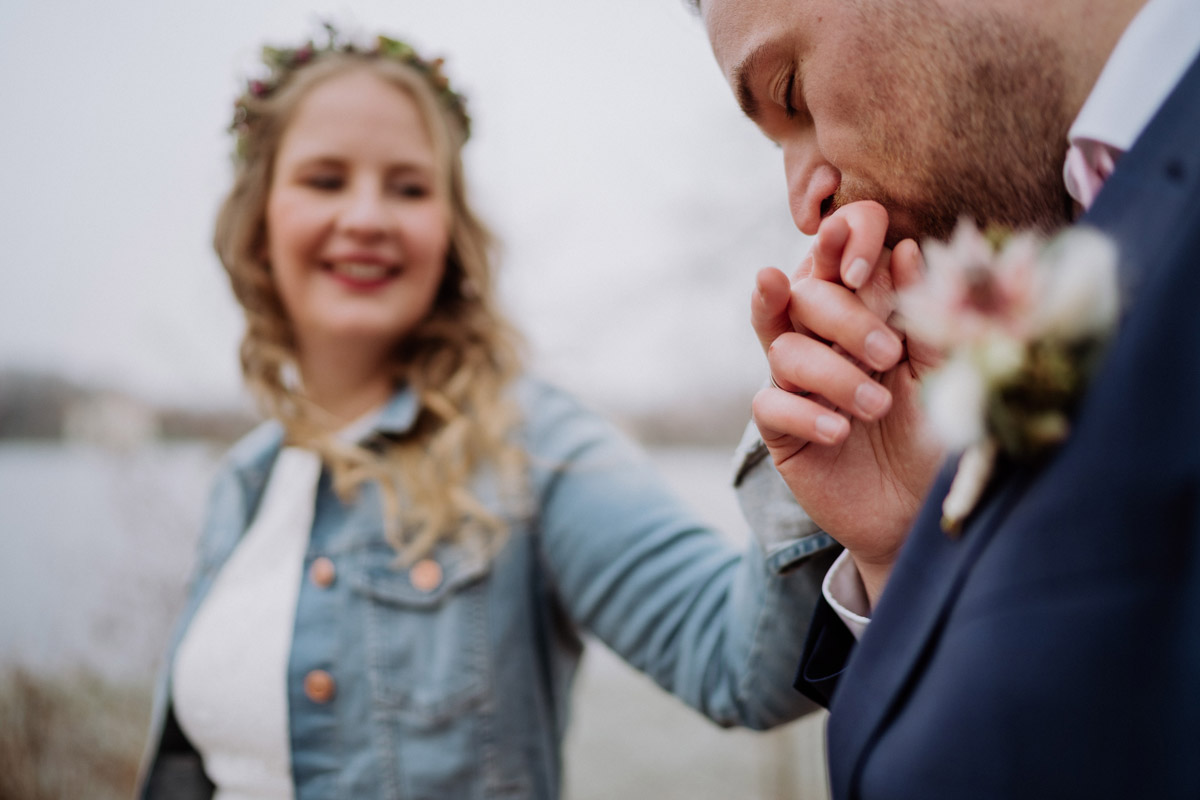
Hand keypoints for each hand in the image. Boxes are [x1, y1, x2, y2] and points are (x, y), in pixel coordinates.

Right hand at [750, 202, 944, 606]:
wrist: (921, 514)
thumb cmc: (938, 435)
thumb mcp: (946, 371)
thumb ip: (930, 315)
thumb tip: (908, 249)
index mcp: (863, 311)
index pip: (836, 257)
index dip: (838, 241)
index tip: (858, 253)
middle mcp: (823, 339)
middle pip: (803, 297)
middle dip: (843, 318)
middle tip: (887, 354)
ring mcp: (797, 384)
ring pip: (785, 350)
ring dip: (833, 374)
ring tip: (876, 408)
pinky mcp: (780, 429)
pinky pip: (770, 405)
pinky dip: (805, 414)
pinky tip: (839, 433)